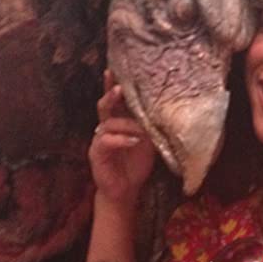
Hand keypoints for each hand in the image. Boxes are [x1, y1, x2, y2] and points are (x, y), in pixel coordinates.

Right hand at [88, 71, 155, 203]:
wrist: (125, 192)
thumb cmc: (136, 165)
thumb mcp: (148, 142)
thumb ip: (150, 127)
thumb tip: (166, 110)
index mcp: (118, 122)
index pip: (116, 100)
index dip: (114, 85)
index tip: (116, 70)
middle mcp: (106, 128)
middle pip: (104, 105)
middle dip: (111, 95)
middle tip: (118, 87)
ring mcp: (99, 140)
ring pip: (107, 123)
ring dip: (124, 123)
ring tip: (138, 126)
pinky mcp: (96, 153)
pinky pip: (106, 141)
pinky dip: (121, 139)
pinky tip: (133, 141)